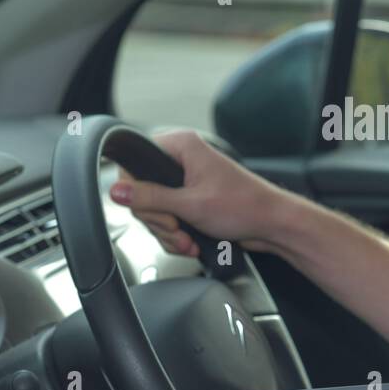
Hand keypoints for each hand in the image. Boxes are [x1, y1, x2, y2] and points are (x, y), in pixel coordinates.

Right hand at [108, 129, 288, 257]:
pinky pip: (168, 220)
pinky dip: (176, 236)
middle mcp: (181, 160)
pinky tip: (191, 243)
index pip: (133, 165)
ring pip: (154, 212)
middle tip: (178, 228)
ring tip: (188, 240)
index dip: (138, 195)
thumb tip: (116, 192)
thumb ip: (150, 198)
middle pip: (142, 194)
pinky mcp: (189, 201)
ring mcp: (184, 182)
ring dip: (169, 233)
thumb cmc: (244, 206)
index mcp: (180, 146)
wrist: (272, 225)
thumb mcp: (190, 205)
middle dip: (159, 221)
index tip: (158, 213)